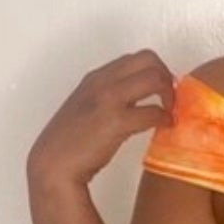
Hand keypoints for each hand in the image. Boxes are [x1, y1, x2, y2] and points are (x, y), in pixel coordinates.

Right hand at [26, 48, 176, 191]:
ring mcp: (108, 98)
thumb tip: (133, 103)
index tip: (161, 88)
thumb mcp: (86, 109)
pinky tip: (165, 126)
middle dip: (166, 76)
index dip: (155, 70)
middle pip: (149, 59)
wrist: (53, 164)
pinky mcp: (115, 121)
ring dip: (169, 93)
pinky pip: (152, 110)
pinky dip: (165, 117)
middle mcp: (102, 81)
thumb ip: (107, 99)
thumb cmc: (69, 144)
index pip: (134, 58)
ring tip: (170, 111)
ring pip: (154, 78)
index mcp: (94, 78)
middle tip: (170, 97)